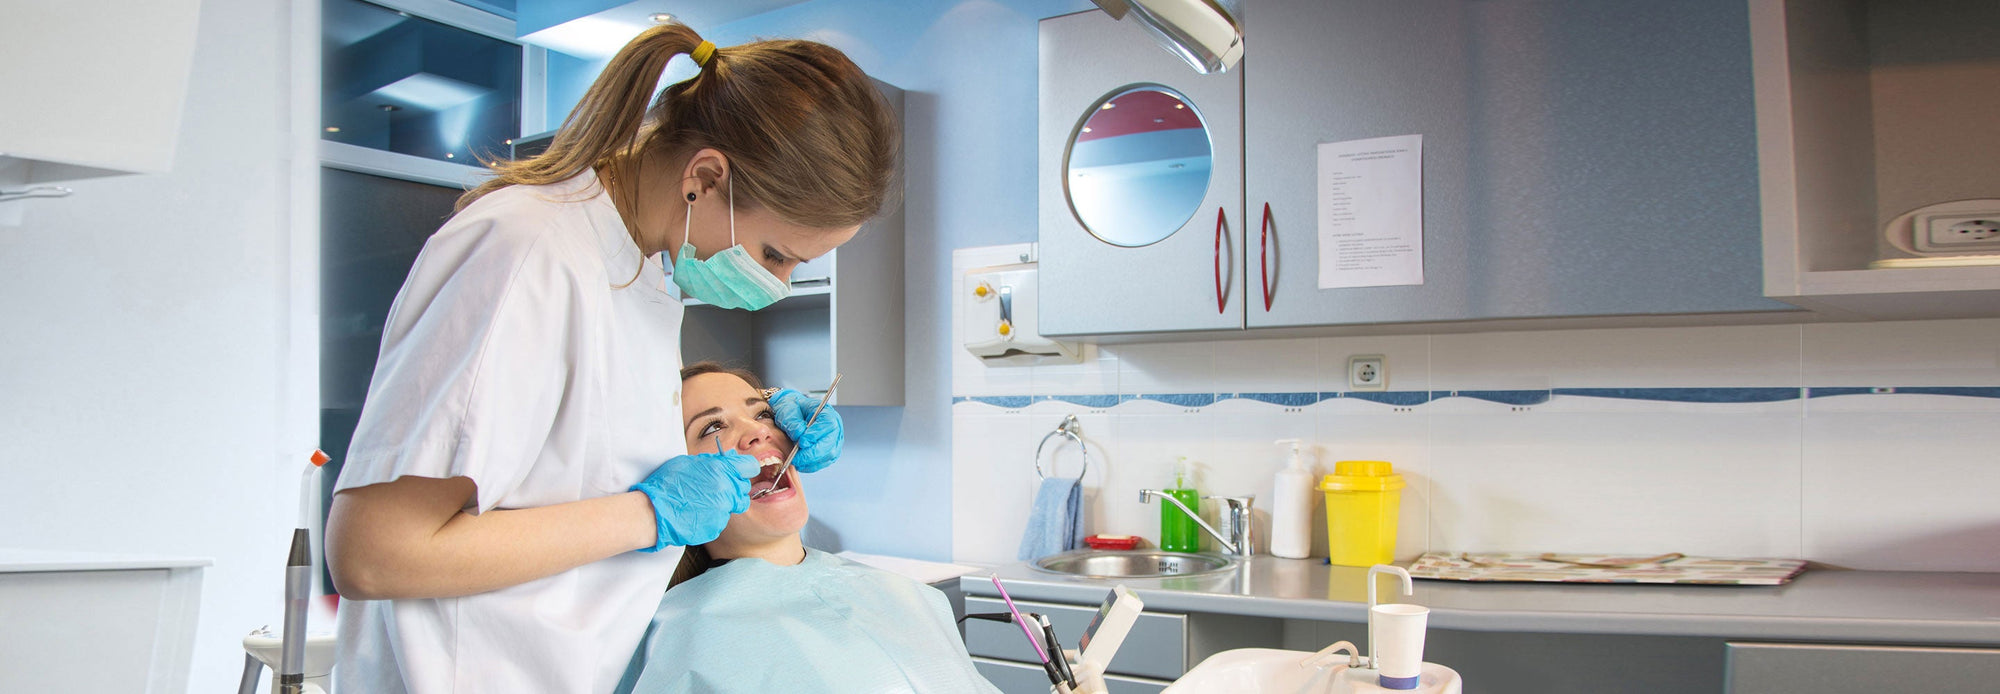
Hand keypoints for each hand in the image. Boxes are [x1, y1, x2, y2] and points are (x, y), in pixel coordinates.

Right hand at [630, 450, 759, 550]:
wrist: (654, 513)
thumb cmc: (667, 484)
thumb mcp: (688, 463)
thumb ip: (712, 461)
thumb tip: (728, 457)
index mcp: (721, 470)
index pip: (750, 466)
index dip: (744, 468)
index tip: (739, 471)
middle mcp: (726, 490)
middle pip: (743, 487)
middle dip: (734, 486)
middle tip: (716, 487)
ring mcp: (723, 510)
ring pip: (733, 505)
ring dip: (724, 502)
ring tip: (704, 501)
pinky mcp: (717, 526)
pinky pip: (721, 519)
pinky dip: (712, 516)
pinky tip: (697, 513)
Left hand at [769, 388, 842, 472]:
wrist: (791, 416)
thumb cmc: (792, 410)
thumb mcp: (787, 410)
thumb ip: (792, 421)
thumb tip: (798, 434)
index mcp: (827, 413)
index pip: (828, 425)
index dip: (816, 435)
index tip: (801, 442)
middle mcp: (835, 428)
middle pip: (830, 443)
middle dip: (812, 453)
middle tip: (795, 457)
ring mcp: (834, 441)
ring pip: (828, 455)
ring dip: (811, 461)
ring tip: (795, 460)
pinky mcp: (829, 453)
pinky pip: (824, 462)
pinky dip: (811, 465)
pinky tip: (800, 464)